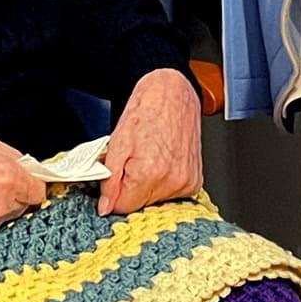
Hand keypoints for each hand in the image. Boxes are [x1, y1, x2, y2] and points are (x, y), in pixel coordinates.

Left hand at [98, 68, 202, 215]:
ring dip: (148, 186)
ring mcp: (187, 183)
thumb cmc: (146, 111)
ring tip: (150, 159)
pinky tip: (162, 163)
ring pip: (156, 202)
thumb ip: (109, 180)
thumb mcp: (117, 143)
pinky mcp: (195, 182)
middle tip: (134, 163)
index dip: (115, 193)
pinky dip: (163, 183)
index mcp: (150, 173)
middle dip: (132, 189)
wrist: (173, 93)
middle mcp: (172, 181)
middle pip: (140, 206)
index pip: (123, 208)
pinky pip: (171, 194)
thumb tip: (105, 207)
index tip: (116, 180)